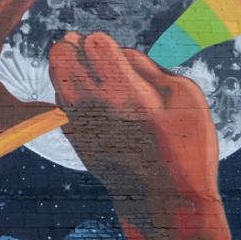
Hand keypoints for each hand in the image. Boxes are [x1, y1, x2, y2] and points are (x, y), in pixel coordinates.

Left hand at [50, 32, 220, 222]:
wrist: (163, 199)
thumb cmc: (184, 144)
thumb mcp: (184, 96)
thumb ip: (148, 67)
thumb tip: (120, 51)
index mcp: (125, 92)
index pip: (94, 43)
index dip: (100, 40)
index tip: (109, 48)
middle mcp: (93, 106)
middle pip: (62, 56)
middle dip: (72, 46)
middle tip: (80, 45)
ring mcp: (77, 123)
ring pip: (56, 78)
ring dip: (66, 68)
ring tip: (86, 70)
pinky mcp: (71, 137)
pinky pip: (60, 102)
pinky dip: (69, 93)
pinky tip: (87, 95)